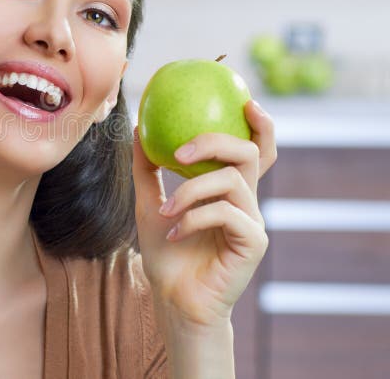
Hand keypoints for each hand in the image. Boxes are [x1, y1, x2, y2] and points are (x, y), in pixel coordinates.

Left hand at [132, 99, 276, 327]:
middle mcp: (246, 200)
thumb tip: (138, 130)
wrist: (172, 297)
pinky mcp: (253, 242)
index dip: (259, 124)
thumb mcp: (148, 202)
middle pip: (249, 152)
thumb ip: (147, 168)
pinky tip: (173, 233)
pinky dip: (193, 218)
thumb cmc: (165, 252)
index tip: (243, 101)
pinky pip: (225, 212)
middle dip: (214, 142)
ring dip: (189, 191)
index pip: (254, 149)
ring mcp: (253, 221)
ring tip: (164, 211)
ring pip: (229, 181)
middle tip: (178, 153)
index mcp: (229, 189)